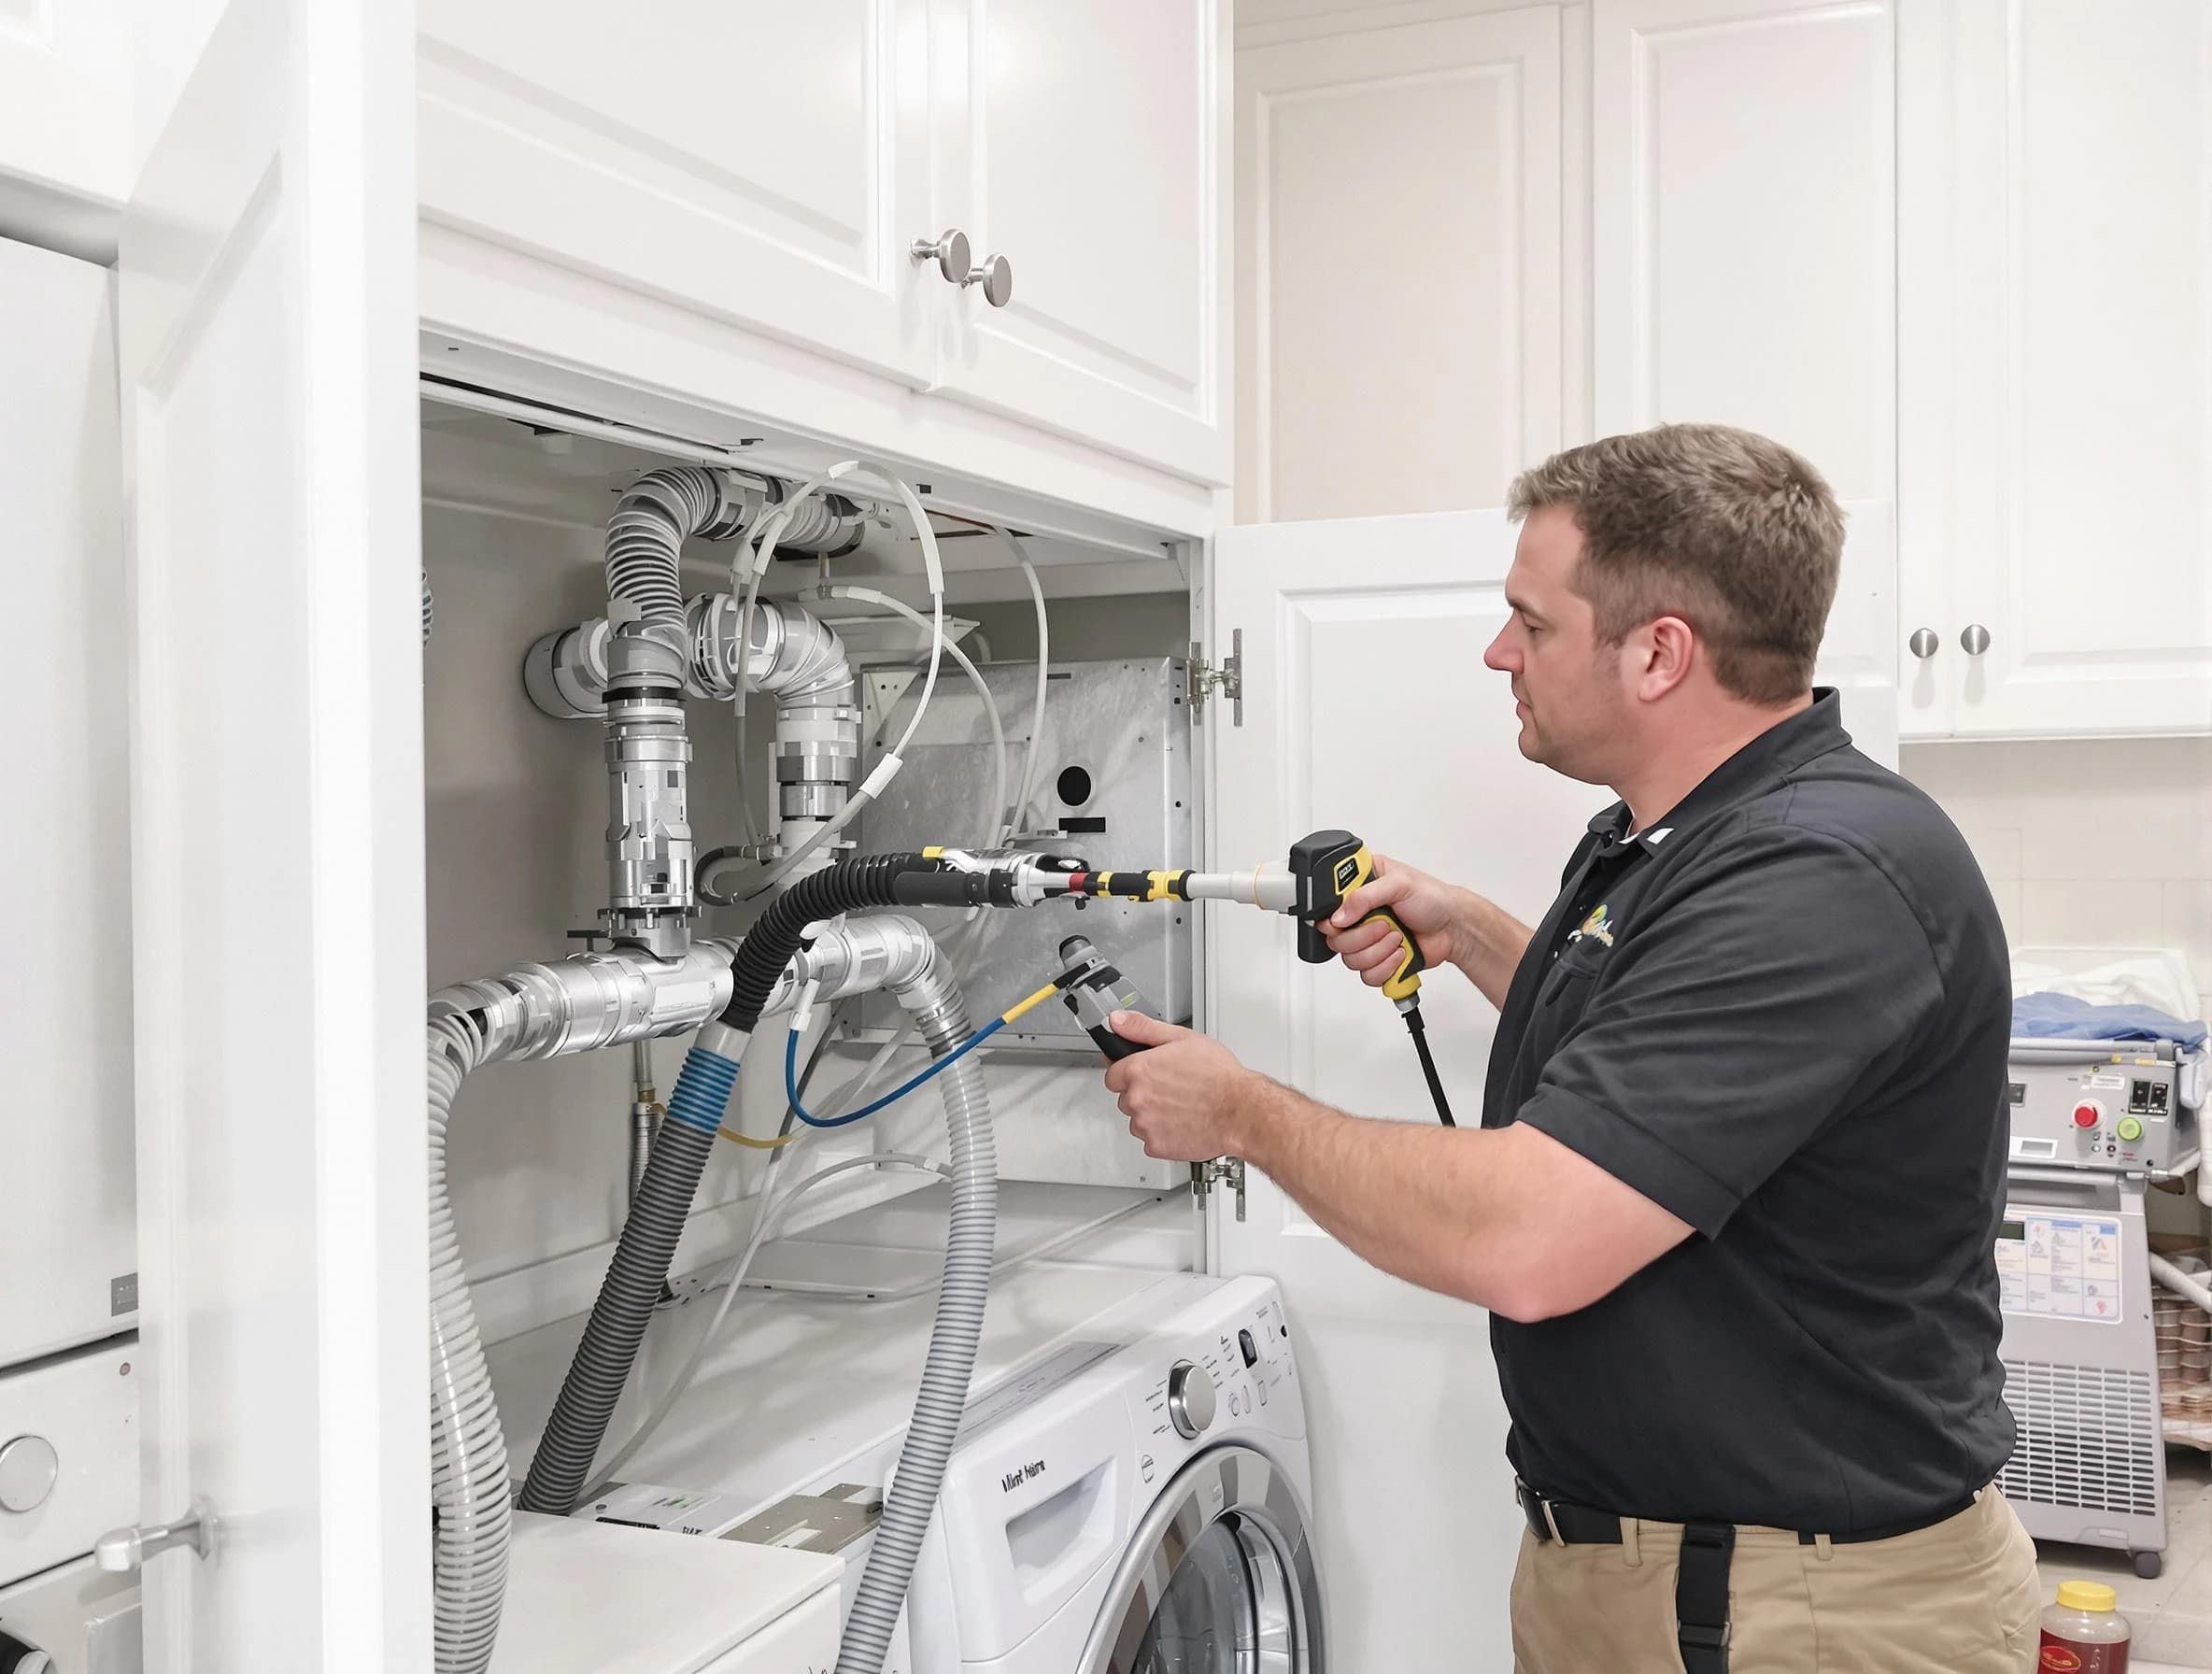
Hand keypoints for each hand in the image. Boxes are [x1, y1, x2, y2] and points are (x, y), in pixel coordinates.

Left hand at [1100, 1012, 1265, 1161]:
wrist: (1240, 1110)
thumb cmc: (1218, 1075)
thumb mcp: (1182, 1037)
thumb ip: (1143, 1028)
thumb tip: (1119, 1020)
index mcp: (1138, 1070)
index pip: (1113, 1076)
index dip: (1129, 1074)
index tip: (1145, 1076)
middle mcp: (1136, 1099)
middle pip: (1127, 1099)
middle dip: (1144, 1095)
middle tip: (1172, 1090)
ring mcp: (1145, 1125)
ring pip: (1139, 1121)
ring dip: (1154, 1116)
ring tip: (1181, 1107)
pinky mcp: (1157, 1146)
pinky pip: (1152, 1142)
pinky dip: (1164, 1136)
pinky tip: (1183, 1123)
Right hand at [1323, 853, 1461, 987]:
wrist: (1454, 929)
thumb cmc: (1433, 899)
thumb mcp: (1400, 883)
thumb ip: (1364, 896)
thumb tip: (1339, 916)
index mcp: (1360, 888)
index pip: (1327, 905)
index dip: (1333, 917)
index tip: (1347, 920)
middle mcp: (1359, 914)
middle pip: (1335, 938)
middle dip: (1364, 936)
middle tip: (1385, 926)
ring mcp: (1367, 939)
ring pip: (1350, 959)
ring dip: (1378, 952)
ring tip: (1397, 938)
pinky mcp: (1377, 961)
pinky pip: (1366, 976)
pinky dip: (1385, 967)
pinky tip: (1399, 954)